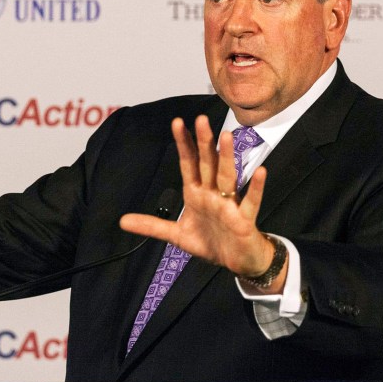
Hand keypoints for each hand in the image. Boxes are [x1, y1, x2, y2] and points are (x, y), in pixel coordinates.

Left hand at [119, 116, 284, 291]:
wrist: (237, 262)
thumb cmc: (212, 242)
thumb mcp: (177, 235)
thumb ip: (152, 226)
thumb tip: (123, 221)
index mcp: (197, 194)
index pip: (189, 164)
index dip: (184, 144)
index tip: (177, 123)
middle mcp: (213, 194)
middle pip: (208, 164)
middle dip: (204, 142)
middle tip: (201, 119)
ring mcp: (229, 205)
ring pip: (227, 177)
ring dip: (227, 157)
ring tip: (226, 136)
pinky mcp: (244, 220)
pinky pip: (250, 202)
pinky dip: (256, 188)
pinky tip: (260, 171)